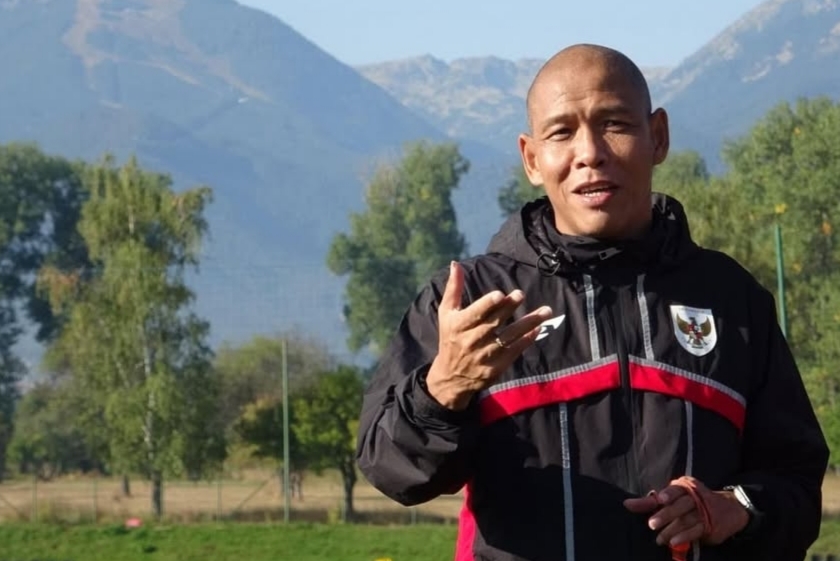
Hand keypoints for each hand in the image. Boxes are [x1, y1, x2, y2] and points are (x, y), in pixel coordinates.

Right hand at [425, 261, 552, 409]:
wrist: (451, 377)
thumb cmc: (450, 337)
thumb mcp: (446, 314)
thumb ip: (453, 289)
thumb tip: (455, 264)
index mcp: (458, 326)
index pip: (474, 314)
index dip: (486, 305)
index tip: (499, 294)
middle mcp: (470, 341)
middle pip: (493, 323)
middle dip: (508, 308)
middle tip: (521, 294)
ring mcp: (484, 356)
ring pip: (508, 338)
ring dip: (528, 324)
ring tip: (546, 311)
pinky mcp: (495, 368)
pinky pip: (513, 352)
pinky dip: (526, 340)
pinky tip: (537, 329)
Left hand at [623, 477, 749, 547]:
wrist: (730, 508)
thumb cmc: (692, 501)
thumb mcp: (672, 497)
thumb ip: (650, 502)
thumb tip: (627, 504)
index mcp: (686, 486)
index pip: (676, 489)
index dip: (668, 493)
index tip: (659, 499)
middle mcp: (696, 497)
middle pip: (680, 506)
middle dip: (665, 515)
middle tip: (652, 524)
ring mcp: (704, 511)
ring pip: (687, 520)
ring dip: (671, 530)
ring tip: (659, 539)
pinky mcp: (710, 525)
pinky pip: (696, 531)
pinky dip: (684, 537)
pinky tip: (674, 542)